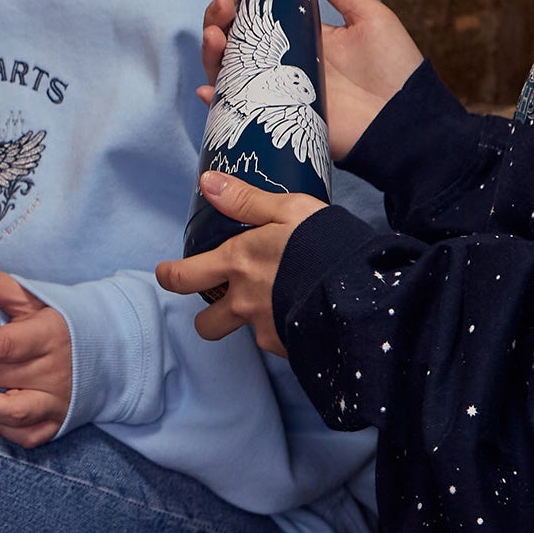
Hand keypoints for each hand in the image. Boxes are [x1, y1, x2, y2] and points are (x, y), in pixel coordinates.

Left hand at [153, 172, 330, 356]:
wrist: (366, 291)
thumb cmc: (328, 244)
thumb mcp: (290, 208)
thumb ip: (246, 198)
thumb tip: (207, 182)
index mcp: (238, 264)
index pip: (184, 277)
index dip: (170, 276)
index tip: (167, 274)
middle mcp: (244, 302)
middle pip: (206, 324)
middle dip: (208, 317)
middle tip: (223, 302)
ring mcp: (267, 329)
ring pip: (246, 334)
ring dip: (253, 323)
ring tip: (277, 304)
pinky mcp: (291, 349)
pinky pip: (279, 343)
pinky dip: (286, 331)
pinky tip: (304, 314)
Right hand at [196, 0, 425, 158]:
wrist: (402, 119)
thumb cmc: (393, 69)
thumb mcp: (370, 20)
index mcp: (301, 30)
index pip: (258, 2)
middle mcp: (282, 56)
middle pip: (233, 30)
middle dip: (217, 10)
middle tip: (224, 2)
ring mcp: (275, 85)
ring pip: (227, 63)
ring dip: (212, 45)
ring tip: (215, 33)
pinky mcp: (275, 114)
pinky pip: (235, 106)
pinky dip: (216, 97)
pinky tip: (208, 86)